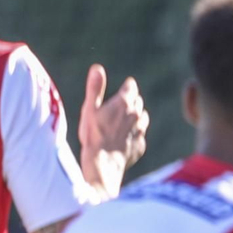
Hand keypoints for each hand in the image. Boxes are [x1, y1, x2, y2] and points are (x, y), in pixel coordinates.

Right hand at [78, 64, 147, 196]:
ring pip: (142, 117)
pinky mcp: (140, 145)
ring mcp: (140, 131)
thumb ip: (95, 88)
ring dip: (134, 117)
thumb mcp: (89, 109)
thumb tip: (97, 67)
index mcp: (124, 103)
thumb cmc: (93, 136)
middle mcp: (136, 114)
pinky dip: (133, 135)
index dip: (125, 87)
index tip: (121, 89)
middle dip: (130, 102)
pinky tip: (121, 140)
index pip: (131, 87)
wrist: (102, 165)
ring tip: (120, 123)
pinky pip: (139, 135)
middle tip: (116, 108)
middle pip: (137, 102)